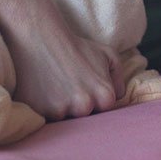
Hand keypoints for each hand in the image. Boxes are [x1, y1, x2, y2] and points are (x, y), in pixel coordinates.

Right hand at [6, 22, 125, 120]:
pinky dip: (44, 109)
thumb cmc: (76, 46)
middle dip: (77, 107)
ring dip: (60, 110)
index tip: (84, 89)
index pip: (103, 112)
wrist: (40, 38)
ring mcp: (62, 111)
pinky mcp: (41, 112)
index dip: (93, 101)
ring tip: (54, 88)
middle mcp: (85, 107)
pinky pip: (46, 119)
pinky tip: (43, 92)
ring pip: (65, 121)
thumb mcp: (108, 55)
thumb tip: (119, 97)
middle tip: (68, 87)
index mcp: (105, 96)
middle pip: (84, 120)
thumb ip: (119, 79)